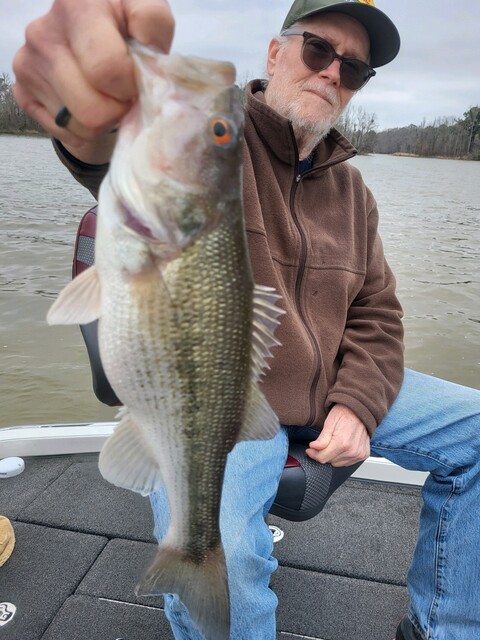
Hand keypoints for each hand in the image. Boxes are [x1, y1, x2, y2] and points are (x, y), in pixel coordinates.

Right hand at [13, 0, 173, 154]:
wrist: (89, 38)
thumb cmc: (123, 27)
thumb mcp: (145, 13)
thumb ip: (153, 25)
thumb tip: (148, 61)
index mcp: (76, 8)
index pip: (107, 70)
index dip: (130, 87)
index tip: (136, 80)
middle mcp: (43, 35)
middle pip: (93, 110)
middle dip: (118, 110)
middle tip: (124, 96)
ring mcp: (28, 66)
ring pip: (80, 126)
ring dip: (104, 121)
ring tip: (108, 99)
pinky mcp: (23, 93)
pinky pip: (65, 133)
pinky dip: (85, 129)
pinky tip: (89, 104)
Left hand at [306, 404, 369, 466]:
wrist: (360, 410)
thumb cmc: (345, 412)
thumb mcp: (329, 422)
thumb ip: (322, 438)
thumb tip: (313, 447)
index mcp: (342, 443)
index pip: (322, 458)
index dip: (313, 454)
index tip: (310, 449)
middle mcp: (352, 450)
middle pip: (330, 461)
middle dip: (323, 453)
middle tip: (323, 443)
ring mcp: (358, 454)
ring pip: (338, 463)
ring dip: (333, 456)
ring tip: (335, 443)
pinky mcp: (363, 455)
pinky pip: (347, 462)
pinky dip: (342, 457)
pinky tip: (342, 446)